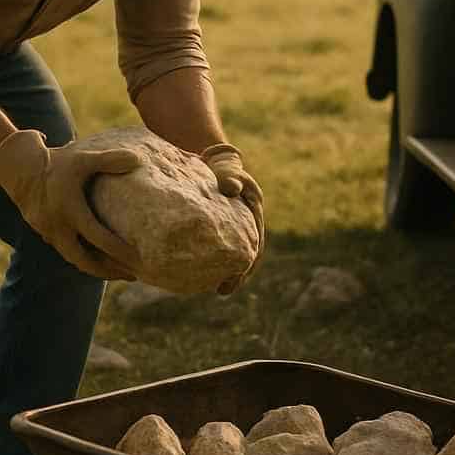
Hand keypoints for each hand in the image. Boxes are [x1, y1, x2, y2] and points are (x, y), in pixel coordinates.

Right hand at [0, 129, 142, 279]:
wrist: (21, 170)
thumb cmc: (57, 163)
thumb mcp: (82, 159)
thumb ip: (109, 160)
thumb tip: (137, 160)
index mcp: (70, 210)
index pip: (98, 238)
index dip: (118, 251)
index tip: (138, 260)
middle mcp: (58, 227)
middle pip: (85, 261)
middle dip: (109, 271)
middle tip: (133, 276)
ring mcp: (50, 234)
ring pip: (75, 260)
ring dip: (97, 268)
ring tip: (120, 272)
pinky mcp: (46, 235)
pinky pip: (67, 252)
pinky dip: (84, 259)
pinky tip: (100, 260)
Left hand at [201, 143, 264, 295]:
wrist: (215, 164)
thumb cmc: (224, 168)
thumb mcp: (229, 171)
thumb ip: (231, 178)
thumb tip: (231, 187)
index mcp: (253, 215)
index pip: (255, 245)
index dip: (248, 264)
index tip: (238, 277)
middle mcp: (246, 225)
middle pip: (245, 256)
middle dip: (237, 275)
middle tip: (223, 291)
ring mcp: (233, 229)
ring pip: (231, 254)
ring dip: (225, 271)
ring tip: (213, 288)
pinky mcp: (221, 230)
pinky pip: (218, 249)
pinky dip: (212, 261)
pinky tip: (199, 272)